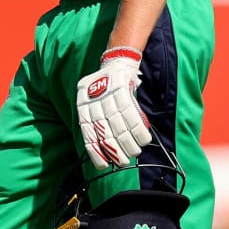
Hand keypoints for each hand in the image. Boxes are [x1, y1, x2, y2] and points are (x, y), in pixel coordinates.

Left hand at [75, 47, 151, 169]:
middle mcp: (93, 102)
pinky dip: (140, 129)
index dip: (96, 152)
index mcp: (83, 107)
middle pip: (105, 133)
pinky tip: (144, 138)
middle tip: (124, 161)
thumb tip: (102, 150)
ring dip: (130, 143)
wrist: (116, 63)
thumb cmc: (105, 89)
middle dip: (116, 151)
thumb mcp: (92, 103)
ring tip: (135, 152)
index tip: (104, 165)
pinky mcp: (122, 89)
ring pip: (120, 125)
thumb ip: (95, 122)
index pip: (88, 135)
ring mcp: (107, 95)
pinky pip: (132, 114)